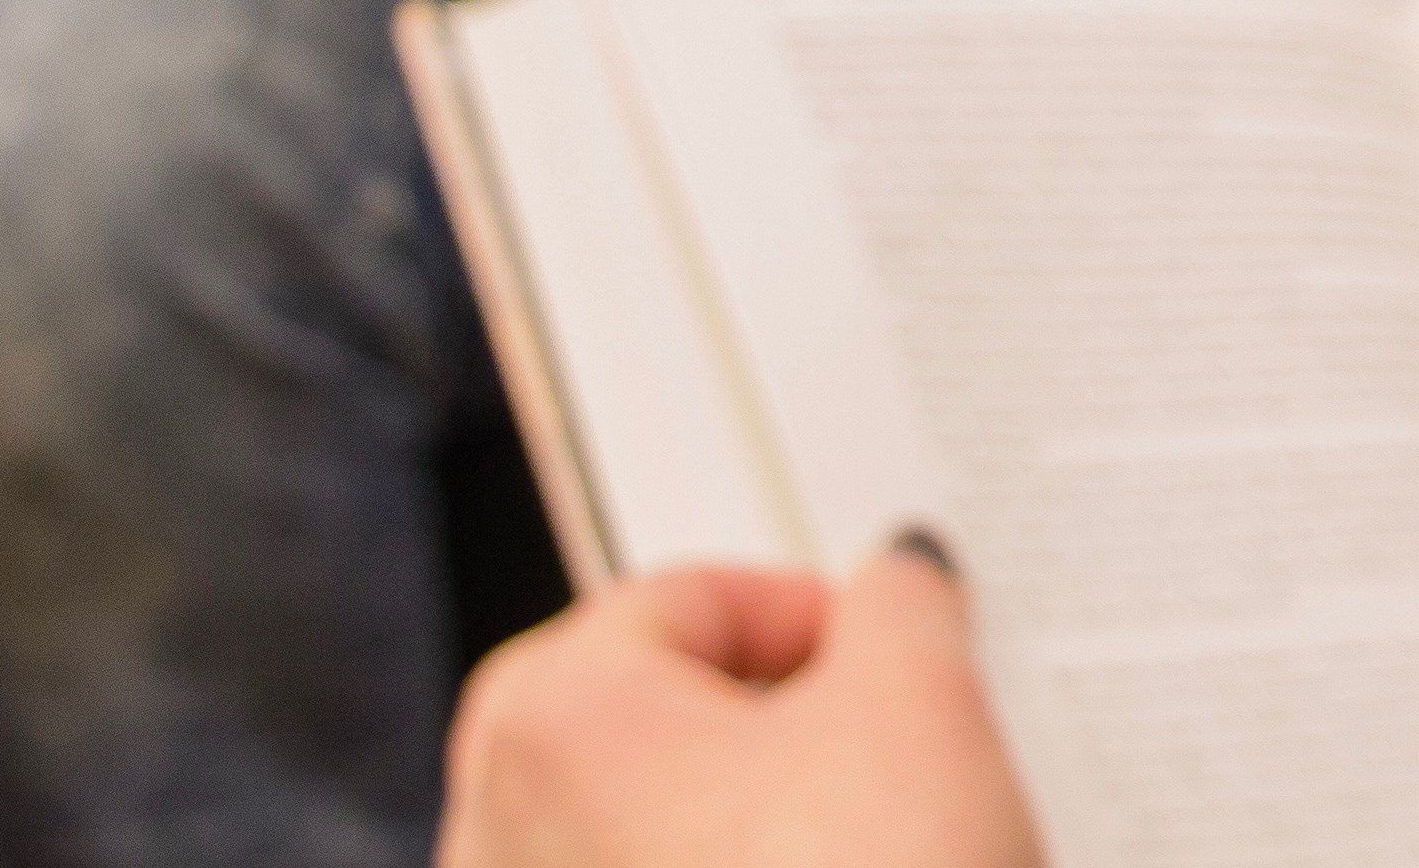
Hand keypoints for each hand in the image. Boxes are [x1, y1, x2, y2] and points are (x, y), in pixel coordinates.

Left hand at [439, 542, 1036, 867]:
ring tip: (866, 850)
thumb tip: (900, 579)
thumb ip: (903, 606)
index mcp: (553, 718)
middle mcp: (498, 836)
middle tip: (879, 743)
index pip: (687, 600)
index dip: (812, 611)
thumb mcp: (920, 707)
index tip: (890, 648)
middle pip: (643, 726)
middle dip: (766, 726)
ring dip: (746, 833)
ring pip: (639, 843)